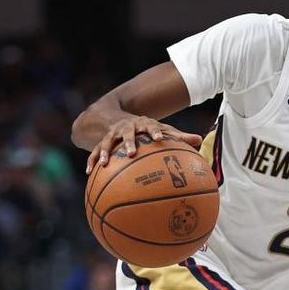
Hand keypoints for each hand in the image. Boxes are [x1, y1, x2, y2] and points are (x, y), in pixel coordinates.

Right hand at [86, 116, 202, 173]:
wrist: (117, 117)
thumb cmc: (145, 129)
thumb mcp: (161, 129)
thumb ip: (178, 136)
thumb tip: (199, 141)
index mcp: (143, 124)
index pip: (151, 126)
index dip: (155, 132)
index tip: (160, 139)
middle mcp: (126, 127)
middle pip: (127, 133)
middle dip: (128, 142)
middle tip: (131, 152)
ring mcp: (112, 134)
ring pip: (107, 142)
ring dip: (105, 152)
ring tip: (104, 164)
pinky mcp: (101, 141)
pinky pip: (95, 151)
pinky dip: (92, 160)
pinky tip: (89, 172)